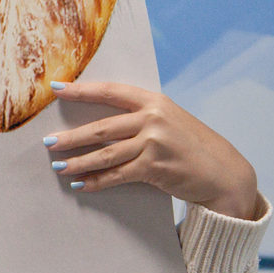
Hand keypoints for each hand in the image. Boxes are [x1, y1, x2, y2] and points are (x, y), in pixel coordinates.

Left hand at [44, 81, 260, 220]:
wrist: (225, 173)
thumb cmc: (193, 145)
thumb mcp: (170, 120)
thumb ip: (141, 116)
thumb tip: (102, 120)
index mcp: (154, 101)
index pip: (110, 91)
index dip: (81, 89)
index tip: (56, 88)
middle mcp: (153, 118)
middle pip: (102, 127)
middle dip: (71, 136)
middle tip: (47, 142)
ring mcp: (155, 143)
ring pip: (106, 153)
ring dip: (79, 161)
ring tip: (58, 165)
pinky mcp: (155, 168)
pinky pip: (118, 175)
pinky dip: (97, 181)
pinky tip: (81, 184)